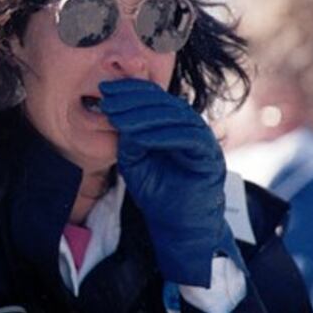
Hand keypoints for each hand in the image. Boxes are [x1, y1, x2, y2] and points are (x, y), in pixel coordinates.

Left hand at [100, 79, 244, 286]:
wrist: (176, 222)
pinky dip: (162, 135)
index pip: (153, 97)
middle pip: (163, 102)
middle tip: (107, 101)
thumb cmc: (156, 189)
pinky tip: (138, 137)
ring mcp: (202, 138)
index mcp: (172, 122)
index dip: (128, 90)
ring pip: (174, 116)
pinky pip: (188, 137)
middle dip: (132, 100)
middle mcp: (189, 125)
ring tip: (117, 118)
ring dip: (143, 115)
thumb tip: (117, 113)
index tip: (104, 90)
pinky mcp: (209, 155)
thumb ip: (128, 136)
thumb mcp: (133, 158)